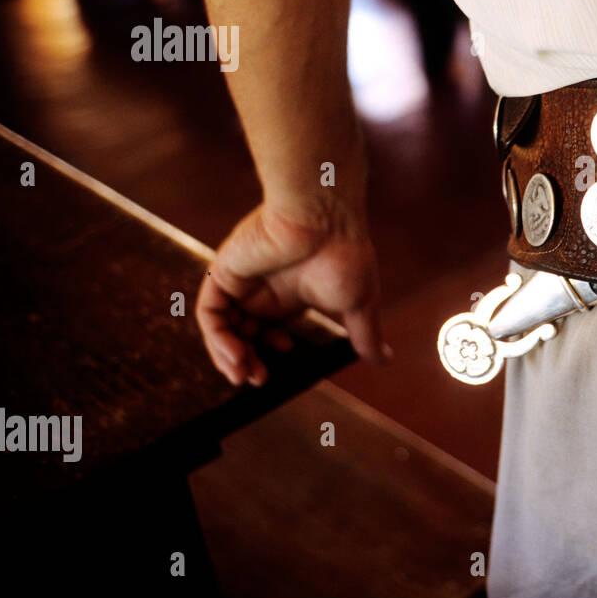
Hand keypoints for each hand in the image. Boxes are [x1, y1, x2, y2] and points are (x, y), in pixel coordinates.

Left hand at [195, 200, 388, 385]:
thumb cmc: (345, 254)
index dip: (269, 349)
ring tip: (243, 375)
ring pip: (221, 327)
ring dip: (228, 356)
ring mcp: (241, 281)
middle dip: (246, 360)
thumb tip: (386, 360)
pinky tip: (236, 356)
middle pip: (241, 332)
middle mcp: (261, 288)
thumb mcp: (359, 306)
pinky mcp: (224, 273)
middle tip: (257, 379)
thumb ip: (365, 335)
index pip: (267, 329)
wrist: (325, 218)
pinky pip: (210, 314)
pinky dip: (218, 339)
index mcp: (288, 294)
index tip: (287, 356)